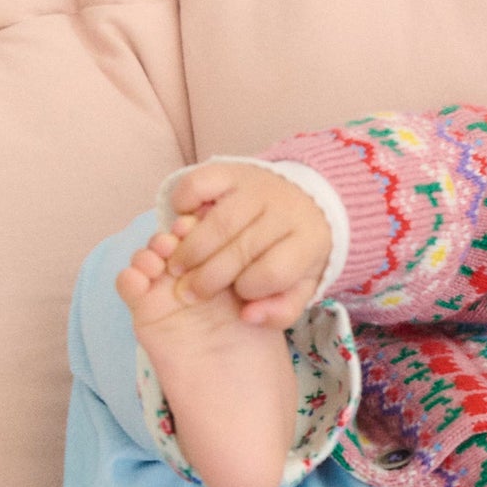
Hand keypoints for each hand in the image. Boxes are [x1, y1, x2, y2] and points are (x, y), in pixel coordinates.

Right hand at [161, 160, 332, 328]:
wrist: (309, 198)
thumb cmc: (298, 251)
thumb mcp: (302, 284)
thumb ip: (281, 309)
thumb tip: (248, 317)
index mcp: (309, 240)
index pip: (274, 271)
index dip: (251, 288)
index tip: (240, 294)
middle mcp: (284, 209)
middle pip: (241, 249)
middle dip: (209, 277)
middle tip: (189, 292)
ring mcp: (256, 186)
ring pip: (218, 222)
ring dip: (190, 249)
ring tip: (176, 267)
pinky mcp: (232, 170)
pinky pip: (199, 184)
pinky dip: (183, 203)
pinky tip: (183, 223)